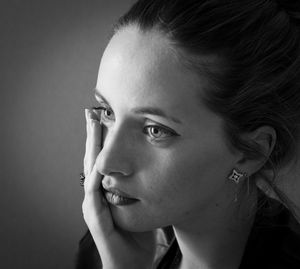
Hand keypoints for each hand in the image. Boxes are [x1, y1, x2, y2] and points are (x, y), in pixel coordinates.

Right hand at [82, 109, 156, 268]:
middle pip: (93, 159)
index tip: (103, 117)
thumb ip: (142, 189)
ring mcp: (94, 206)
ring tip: (92, 126)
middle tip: (91, 113)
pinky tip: (98, 164)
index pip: (102, 160)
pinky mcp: (97, 219)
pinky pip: (94, 195)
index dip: (102, 139)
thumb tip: (154, 170)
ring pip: (90, 171)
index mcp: (106, 191)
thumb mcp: (141, 207)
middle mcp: (96, 195)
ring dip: (91, 149)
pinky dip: (95, 178)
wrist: (131, 265)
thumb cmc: (137, 236)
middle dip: (92, 136)